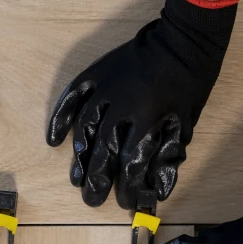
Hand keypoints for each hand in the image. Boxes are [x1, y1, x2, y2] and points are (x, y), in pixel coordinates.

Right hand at [45, 0, 237, 209]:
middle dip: (97, 179)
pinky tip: (53, 141)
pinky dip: (61, 118)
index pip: (131, 162)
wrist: (182, 41)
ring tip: (76, 179)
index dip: (128, 187)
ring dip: (79, 157)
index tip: (127, 202)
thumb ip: (169, 155)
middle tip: (91, 200)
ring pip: (85, 129)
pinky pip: (73, 97)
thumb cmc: (189, 85)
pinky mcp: (97, 74)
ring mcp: (105, 88)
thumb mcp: (186, 124)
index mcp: (147, 118)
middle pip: (103, 151)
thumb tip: (159, 189)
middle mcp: (121, 106)